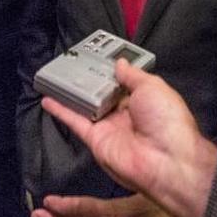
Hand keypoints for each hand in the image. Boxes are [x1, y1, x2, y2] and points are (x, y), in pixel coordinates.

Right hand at [42, 61, 216, 216]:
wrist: (165, 160)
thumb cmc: (167, 121)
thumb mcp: (153, 86)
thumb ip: (133, 74)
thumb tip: (120, 63)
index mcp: (145, 101)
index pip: (124, 83)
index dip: (112, 71)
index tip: (98, 57)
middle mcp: (126, 115)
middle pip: (103, 94)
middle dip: (91, 79)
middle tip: (74, 61)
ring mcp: (110, 127)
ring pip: (86, 106)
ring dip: (73, 92)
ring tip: (57, 75)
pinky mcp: (95, 139)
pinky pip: (75, 121)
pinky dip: (61, 110)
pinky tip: (49, 99)